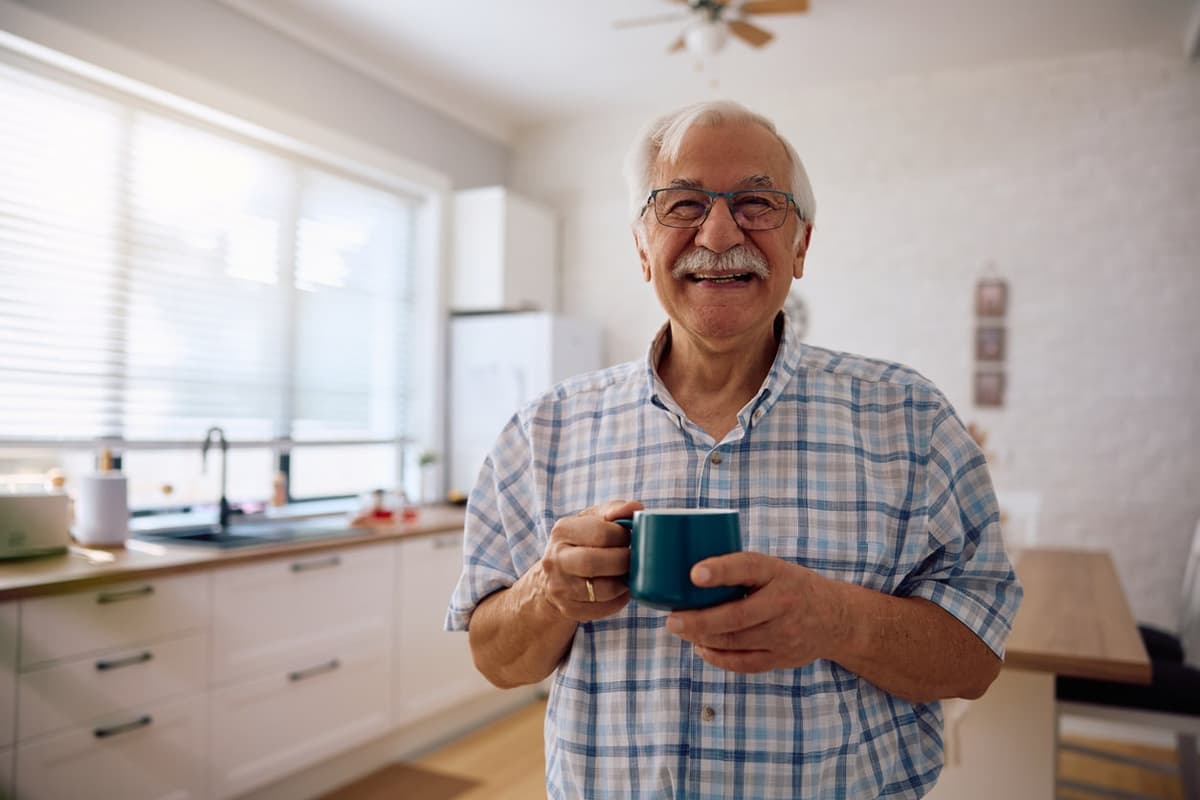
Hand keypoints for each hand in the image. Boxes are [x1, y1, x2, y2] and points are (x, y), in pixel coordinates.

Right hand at [536, 499, 641, 622]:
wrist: (554, 574)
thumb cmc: (583, 541)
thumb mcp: (593, 519)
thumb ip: (615, 510)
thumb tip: (636, 508)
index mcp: (562, 530)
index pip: (601, 533)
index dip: (623, 536)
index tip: (630, 538)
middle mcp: (555, 559)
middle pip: (594, 563)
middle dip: (622, 561)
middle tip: (633, 559)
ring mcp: (559, 587)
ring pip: (601, 590)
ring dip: (623, 583)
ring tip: (627, 575)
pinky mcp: (568, 608)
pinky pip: (602, 609)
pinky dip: (618, 601)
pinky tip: (620, 590)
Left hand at [664, 552, 846, 672]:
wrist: (836, 618)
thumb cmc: (792, 587)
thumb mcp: (775, 568)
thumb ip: (741, 570)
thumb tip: (689, 573)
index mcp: (778, 573)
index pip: (748, 567)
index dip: (721, 570)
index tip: (694, 573)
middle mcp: (783, 604)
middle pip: (736, 616)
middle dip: (699, 620)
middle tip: (672, 620)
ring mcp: (784, 635)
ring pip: (735, 641)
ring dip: (703, 638)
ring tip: (681, 630)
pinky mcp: (782, 658)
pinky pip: (744, 663)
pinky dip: (718, 658)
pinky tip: (701, 648)